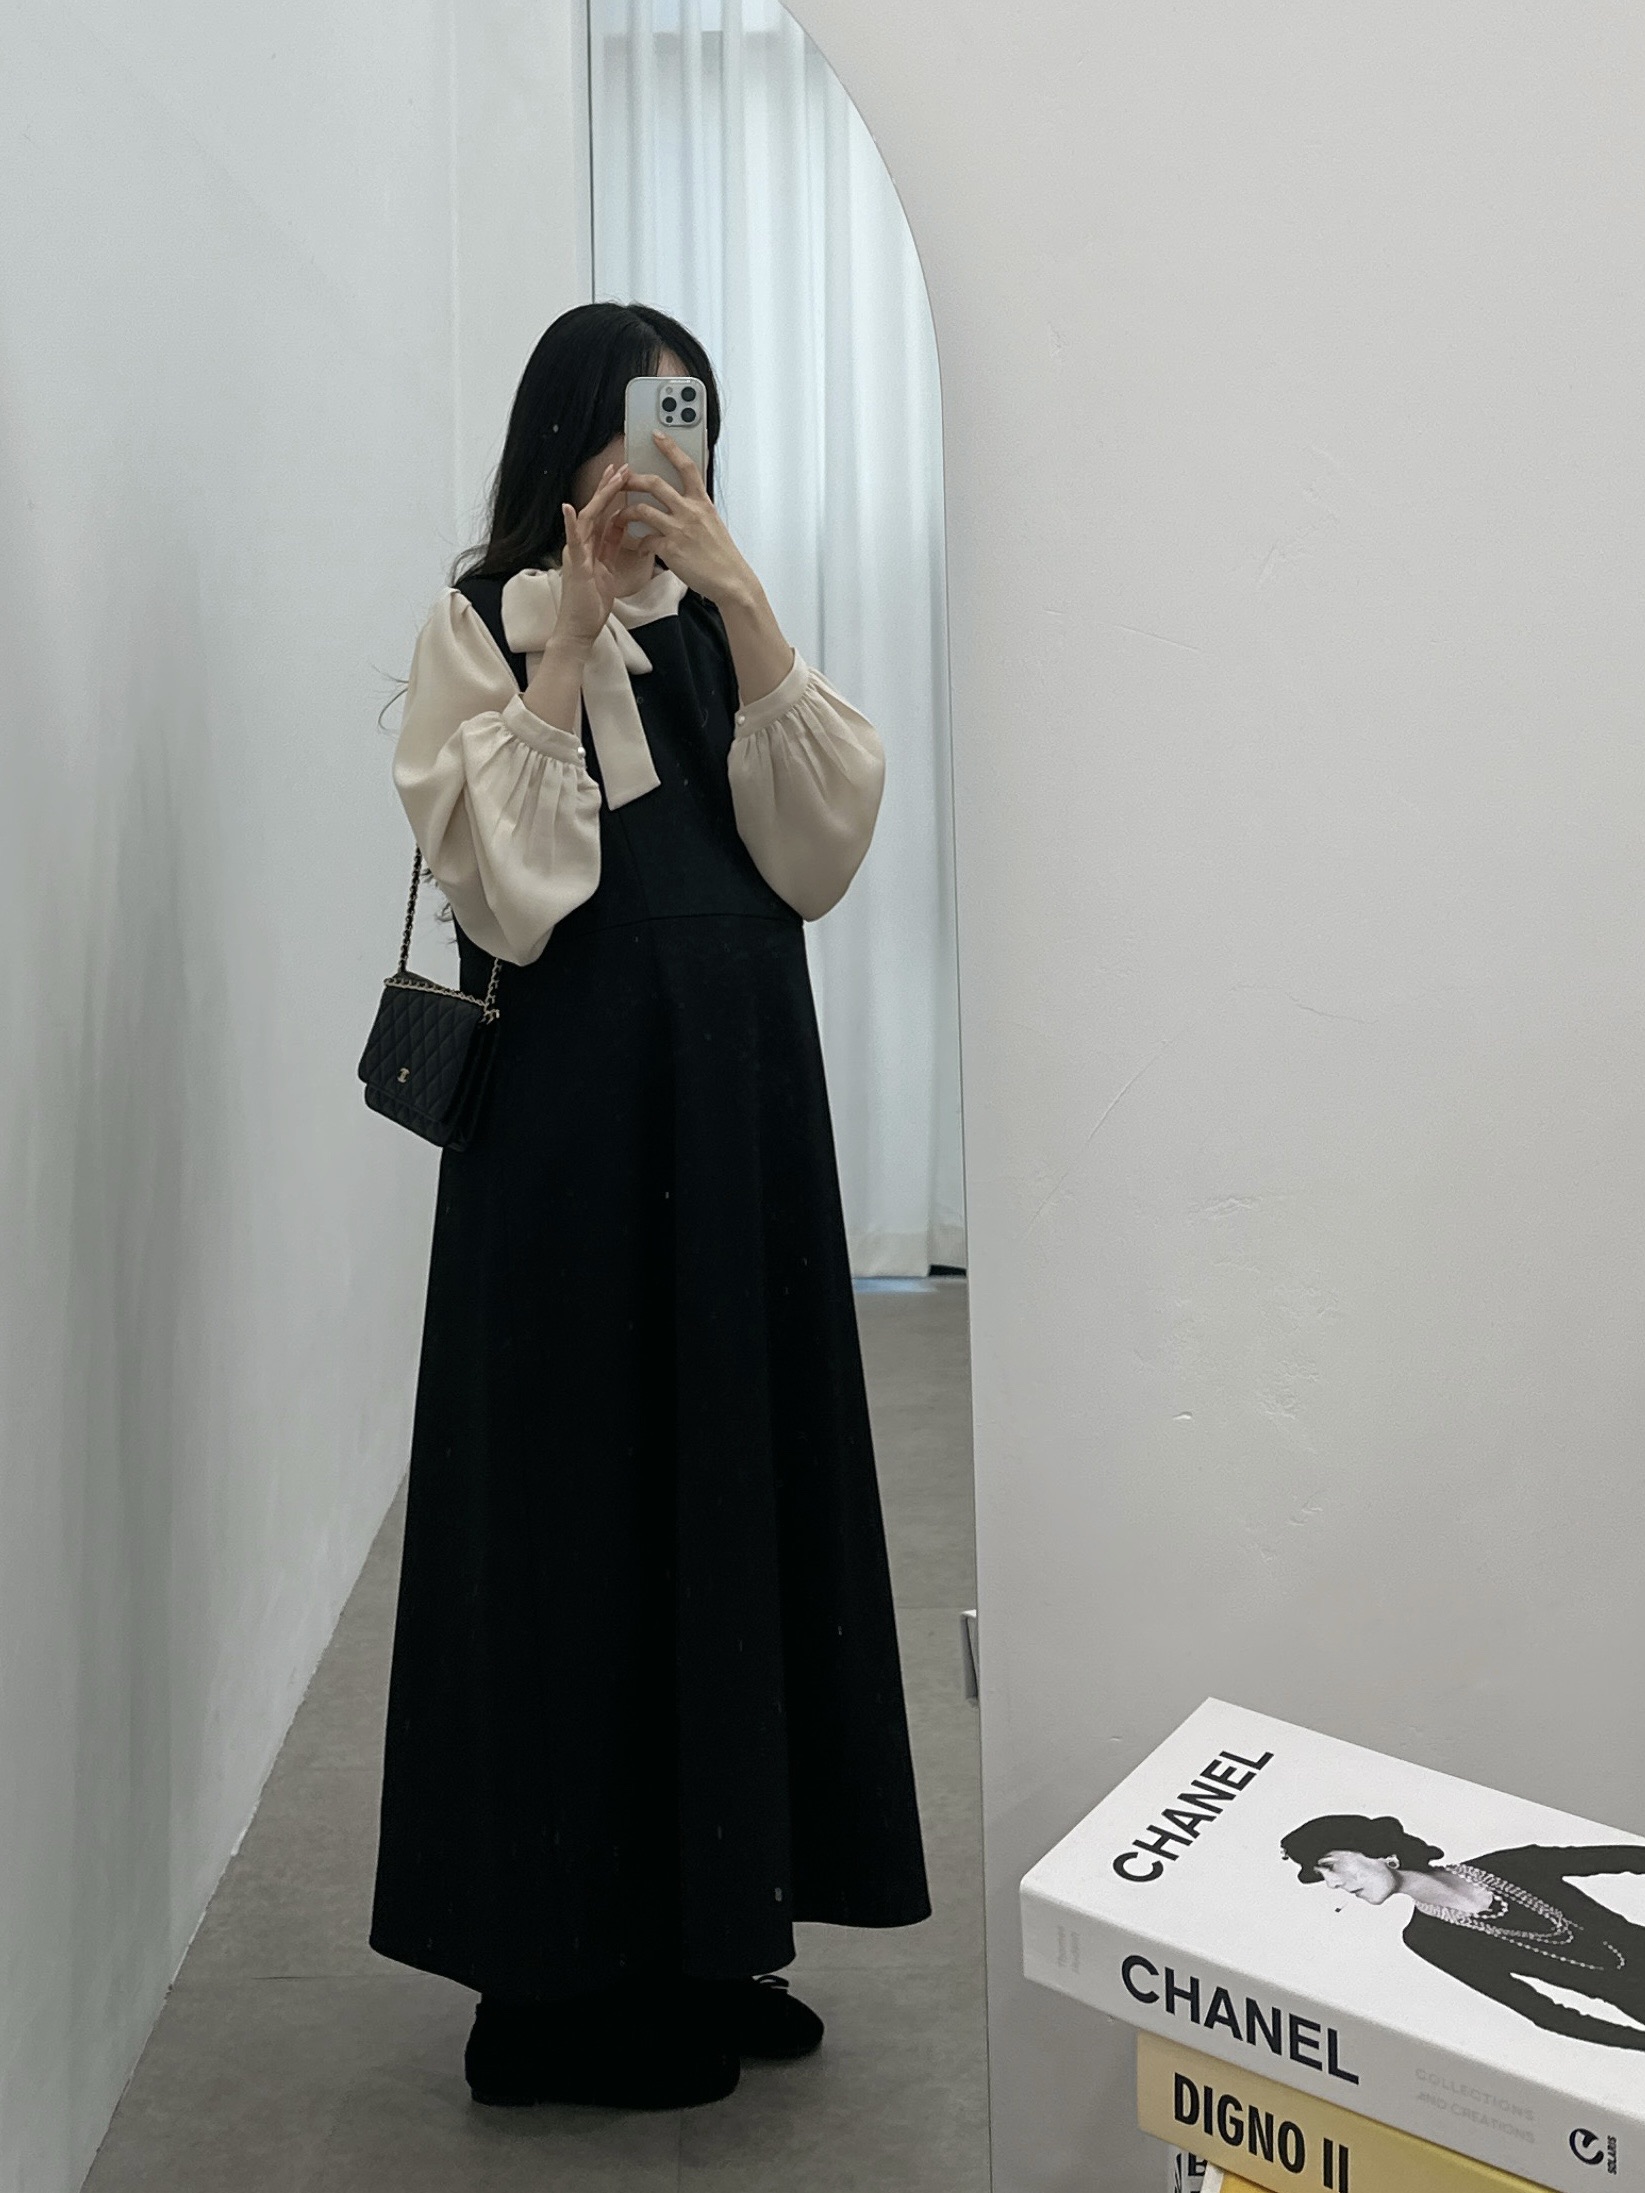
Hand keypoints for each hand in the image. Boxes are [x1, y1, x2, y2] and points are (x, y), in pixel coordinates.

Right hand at [556, 465, 642, 647]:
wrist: (578, 630)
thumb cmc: (591, 604)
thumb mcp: (608, 570)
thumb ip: (612, 547)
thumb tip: (623, 527)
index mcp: (591, 547)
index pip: (605, 514)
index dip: (614, 494)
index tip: (625, 474)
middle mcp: (581, 546)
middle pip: (597, 511)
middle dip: (609, 488)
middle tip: (621, 466)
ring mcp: (576, 555)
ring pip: (588, 519)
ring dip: (599, 498)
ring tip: (610, 477)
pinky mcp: (574, 567)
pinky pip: (573, 543)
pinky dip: (571, 525)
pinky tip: (569, 508)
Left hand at [622, 431, 758, 604]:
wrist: (731, 580)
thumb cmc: (722, 555)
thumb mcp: (713, 523)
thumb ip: (697, 509)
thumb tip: (684, 501)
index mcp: (702, 502)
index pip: (686, 466)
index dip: (670, 448)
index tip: (657, 435)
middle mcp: (690, 511)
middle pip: (655, 483)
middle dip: (633, 479)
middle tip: (622, 480)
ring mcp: (679, 529)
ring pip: (642, 510)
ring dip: (626, 512)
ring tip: (621, 517)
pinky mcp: (670, 548)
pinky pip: (644, 540)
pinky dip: (639, 544)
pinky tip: (641, 549)